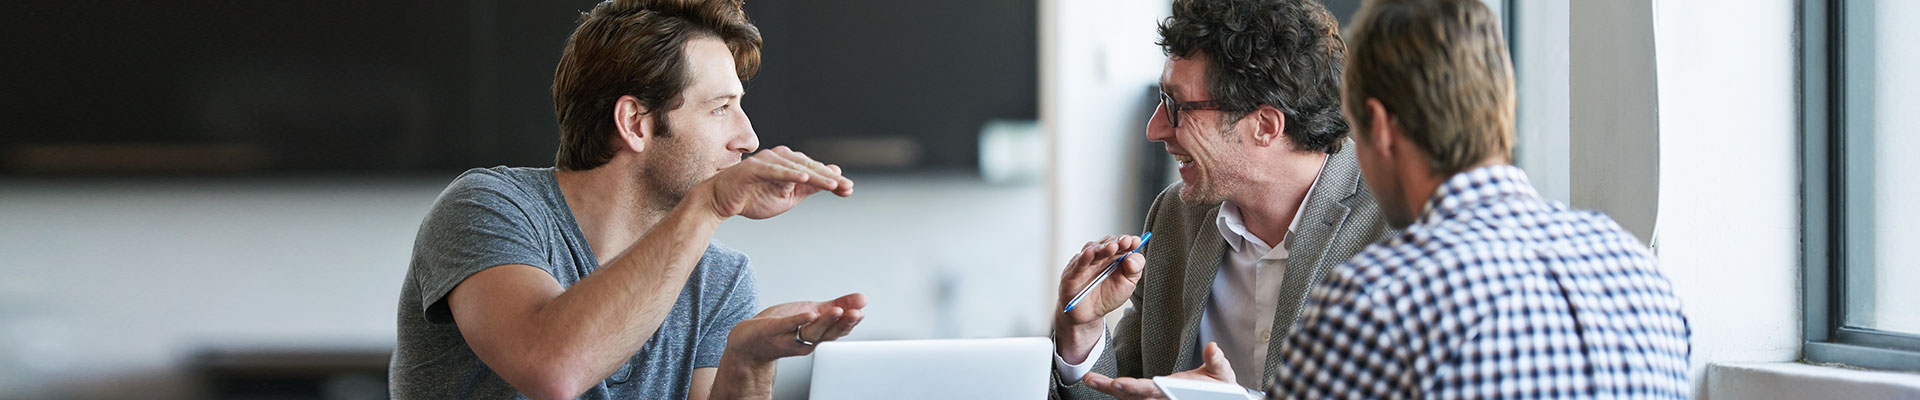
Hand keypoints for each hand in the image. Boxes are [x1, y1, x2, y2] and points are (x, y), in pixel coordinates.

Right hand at [698, 146, 854, 219]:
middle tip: (846, 187)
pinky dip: (789, 173)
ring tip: (832, 184)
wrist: (721, 202)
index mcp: (789, 164)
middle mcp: (779, 157)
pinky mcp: (753, 168)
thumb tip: (834, 175)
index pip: (814, 171)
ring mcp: (766, 161)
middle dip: (829, 178)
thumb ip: (809, 187)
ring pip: (795, 167)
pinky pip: (774, 170)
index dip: (832, 180)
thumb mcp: (787, 197)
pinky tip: (804, 178)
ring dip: (815, 175)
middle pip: (809, 167)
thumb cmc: (753, 197)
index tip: (849, 189)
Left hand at [724, 293, 867, 363]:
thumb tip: (861, 299)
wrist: (749, 340)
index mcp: (816, 335)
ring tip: (838, 310)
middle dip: (843, 324)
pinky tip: (809, 314)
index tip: (861, 312)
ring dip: (826, 322)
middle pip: (828, 334)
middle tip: (857, 313)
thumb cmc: (781, 327)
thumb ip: (837, 305)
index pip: (837, 330)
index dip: (849, 322)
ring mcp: (789, 336)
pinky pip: (787, 326)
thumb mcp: (813, 312)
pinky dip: (799, 320)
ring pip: (812, 332)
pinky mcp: (773, 330)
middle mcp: (805, 340)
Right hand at [1053, 234, 1145, 362]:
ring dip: (1103, 247)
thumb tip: (1132, 257)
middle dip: (1117, 242)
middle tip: (1126, 242)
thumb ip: (1134, 270)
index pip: (1121, 244)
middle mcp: (1100, 257)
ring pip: (1093, 250)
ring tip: (1112, 247)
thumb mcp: (1127, 285)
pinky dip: (1084, 257)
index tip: (1136, 242)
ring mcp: (1086, 263)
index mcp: (1114, 257)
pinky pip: (1079, 264)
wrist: (1088, 315)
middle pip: (1107, 244)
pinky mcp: (1072, 273)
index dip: (1128, 241)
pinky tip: (1091, 253)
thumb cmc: (1107, 297)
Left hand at [1083, 342, 1237, 399]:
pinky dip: (1113, 391)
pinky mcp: (1151, 396)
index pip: (1148, 390)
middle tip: (1091, 380)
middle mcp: (1158, 398)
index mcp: (1171, 391)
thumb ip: (1216, 362)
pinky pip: (1129, 397)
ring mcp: (1153, 399)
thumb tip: (1212, 348)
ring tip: (1089, 380)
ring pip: (1126, 397)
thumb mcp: (1222, 374)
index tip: (1118, 383)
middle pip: (1129, 396)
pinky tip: (1096, 384)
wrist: (1220, 398)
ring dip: (1106, 389)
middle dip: (1109, 388)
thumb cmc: (1220, 388)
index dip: (1132, 387)